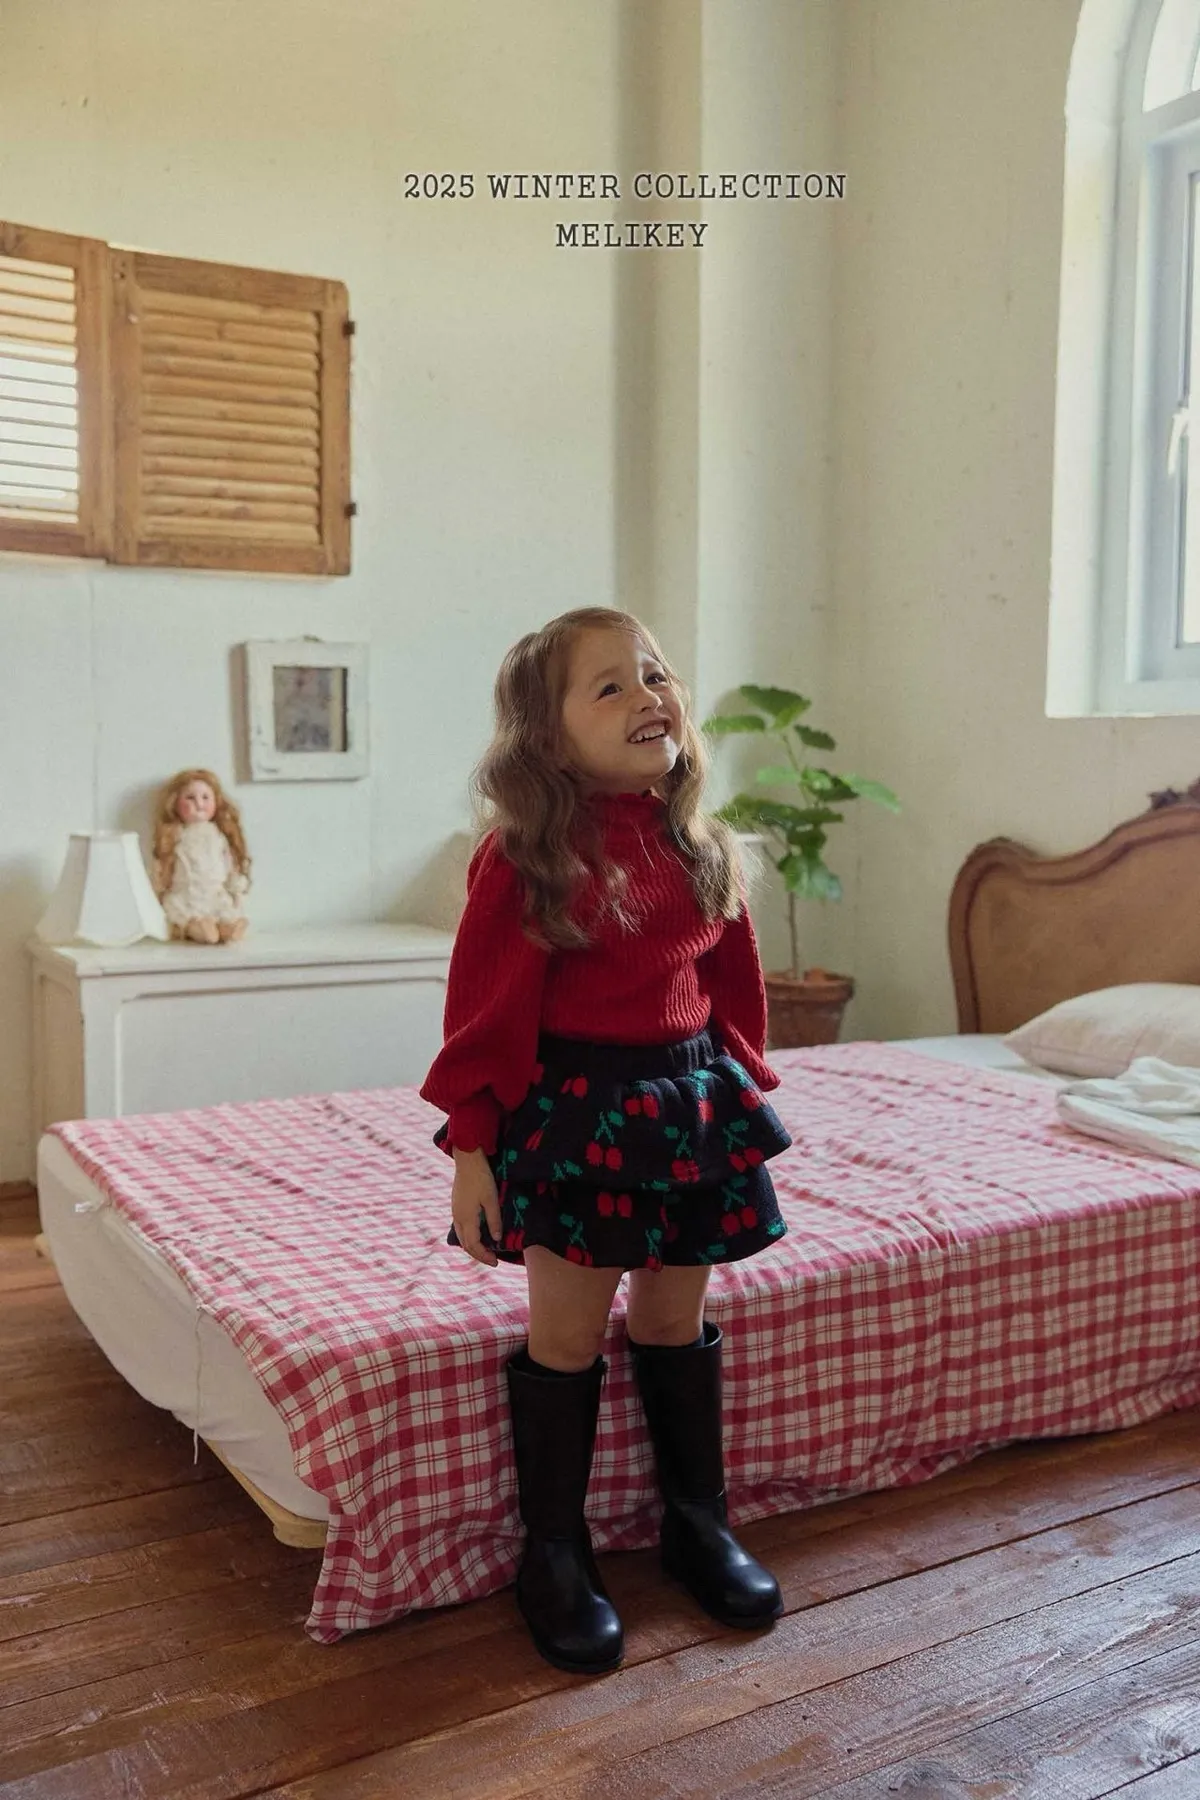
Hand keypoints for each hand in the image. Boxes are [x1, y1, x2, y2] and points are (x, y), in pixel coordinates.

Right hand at [451, 1148, 501, 1266]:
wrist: (467, 1160)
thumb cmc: (481, 1178)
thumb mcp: (492, 1199)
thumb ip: (494, 1221)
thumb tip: (496, 1240)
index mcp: (467, 1218)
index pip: (474, 1246)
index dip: (484, 1256)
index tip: (496, 1262)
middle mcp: (458, 1218)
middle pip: (465, 1245)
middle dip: (478, 1255)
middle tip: (492, 1260)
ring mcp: (455, 1212)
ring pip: (461, 1238)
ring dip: (472, 1247)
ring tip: (485, 1251)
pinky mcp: (456, 1206)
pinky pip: (460, 1229)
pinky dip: (468, 1238)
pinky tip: (477, 1236)